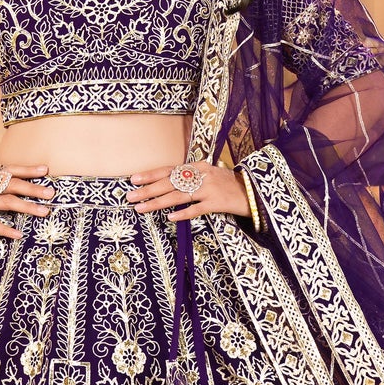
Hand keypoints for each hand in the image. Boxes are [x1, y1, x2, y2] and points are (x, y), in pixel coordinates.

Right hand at [0, 164, 54, 242]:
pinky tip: (18, 234)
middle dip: (33, 188)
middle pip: (12, 185)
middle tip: (51, 193)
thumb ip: (3, 191)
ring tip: (44, 211)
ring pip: (6, 202)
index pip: (10, 171)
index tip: (46, 169)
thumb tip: (32, 193)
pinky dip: (6, 229)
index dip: (28, 169)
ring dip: (27, 206)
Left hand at [126, 161, 250, 220]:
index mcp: (197, 166)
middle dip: (148, 190)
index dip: (151, 174)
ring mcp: (209, 189)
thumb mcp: (208, 175)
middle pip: (169, 183)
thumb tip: (165, 183)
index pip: (169, 169)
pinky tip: (170, 218)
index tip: (133, 179)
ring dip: (157, 202)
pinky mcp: (218, 203)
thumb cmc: (227, 184)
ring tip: (141, 208)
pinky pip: (197, 209)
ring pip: (178, 196)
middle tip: (130, 196)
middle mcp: (201, 175)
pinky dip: (183, 213)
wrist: (253, 191)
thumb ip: (189, 177)